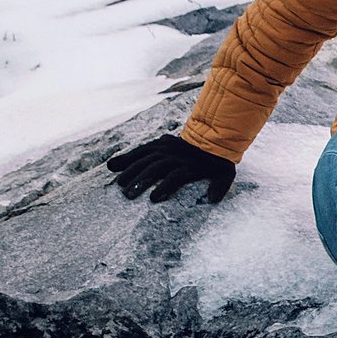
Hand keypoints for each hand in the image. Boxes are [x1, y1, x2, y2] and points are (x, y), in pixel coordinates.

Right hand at [105, 134, 235, 204]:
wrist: (213, 137)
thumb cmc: (217, 163)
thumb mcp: (225, 174)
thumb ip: (219, 187)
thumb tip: (213, 200)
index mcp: (190, 165)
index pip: (176, 176)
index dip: (164, 187)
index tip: (153, 199)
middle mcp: (175, 156)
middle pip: (156, 167)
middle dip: (141, 180)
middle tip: (127, 195)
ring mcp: (165, 149)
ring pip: (145, 159)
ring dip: (131, 171)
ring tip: (120, 185)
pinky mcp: (157, 145)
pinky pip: (139, 150)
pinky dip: (125, 157)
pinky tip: (111, 166)